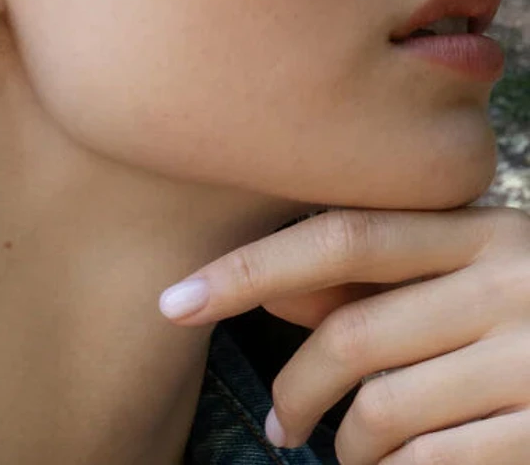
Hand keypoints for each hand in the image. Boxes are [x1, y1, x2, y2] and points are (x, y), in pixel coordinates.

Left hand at [158, 207, 529, 463]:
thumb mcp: (468, 267)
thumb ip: (376, 275)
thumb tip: (277, 295)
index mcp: (477, 230)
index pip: (339, 237)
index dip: (248, 268)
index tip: (175, 300)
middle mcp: (508, 282)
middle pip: (354, 334)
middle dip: (296, 386)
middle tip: (280, 422)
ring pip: (388, 410)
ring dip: (345, 442)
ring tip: (339, 449)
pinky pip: (439, 460)